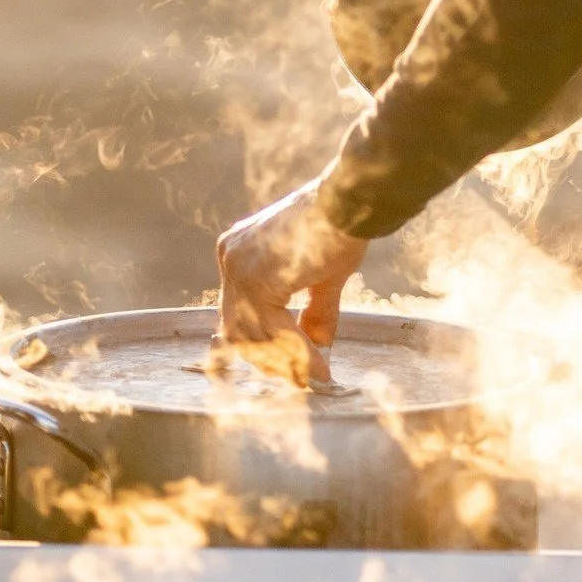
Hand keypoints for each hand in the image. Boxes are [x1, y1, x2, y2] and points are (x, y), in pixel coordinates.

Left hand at [216, 174, 367, 385]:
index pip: (240, 313)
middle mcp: (230, 256)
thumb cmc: (340, 228)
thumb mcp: (322, 277)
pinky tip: (320, 366)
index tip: (294, 370)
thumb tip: (317, 348)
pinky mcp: (255, 278)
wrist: (350, 202)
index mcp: (238, 251)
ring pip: (252, 334)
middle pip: (238, 327)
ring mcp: (238, 266)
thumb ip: (312, 312)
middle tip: (302, 379)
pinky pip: (272, 329)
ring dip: (285, 361)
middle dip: (270, 360)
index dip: (266, 347)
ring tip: (316, 375)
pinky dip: (297, 352)